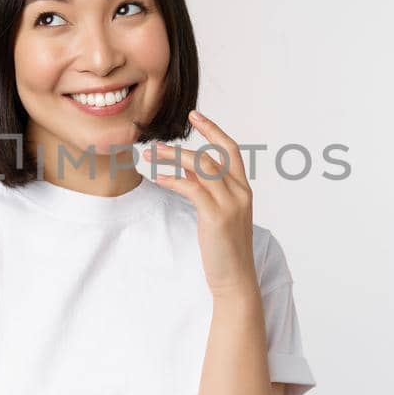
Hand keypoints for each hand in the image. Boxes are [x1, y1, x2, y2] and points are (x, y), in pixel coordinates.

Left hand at [147, 109, 258, 299]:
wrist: (235, 279)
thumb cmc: (224, 248)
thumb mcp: (218, 213)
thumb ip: (206, 190)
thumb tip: (183, 170)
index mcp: (243, 189)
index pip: (230, 149)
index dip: (213, 130)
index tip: (195, 115)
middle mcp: (240, 192)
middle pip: (212, 155)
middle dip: (183, 144)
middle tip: (155, 142)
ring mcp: (230, 204)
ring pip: (201, 168)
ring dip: (172, 159)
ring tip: (149, 157)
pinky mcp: (217, 217)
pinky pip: (192, 189)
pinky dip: (173, 180)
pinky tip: (158, 178)